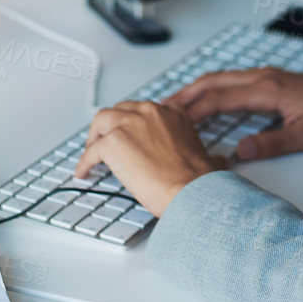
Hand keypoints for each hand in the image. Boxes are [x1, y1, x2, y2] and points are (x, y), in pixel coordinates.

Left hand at [73, 100, 228, 218]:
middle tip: (106, 143)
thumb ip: (209, 155)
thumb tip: (218, 163)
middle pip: (119, 111)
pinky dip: (84, 162)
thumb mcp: (209, 157)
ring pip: (101, 122)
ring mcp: (129, 124)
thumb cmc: (198, 180)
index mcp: (172, 112)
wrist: (191, 190)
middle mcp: (150, 111)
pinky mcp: (113, 142)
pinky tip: (84, 172)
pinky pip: (90, 151)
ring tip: (91, 154)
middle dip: (111, 127)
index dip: (132, 125)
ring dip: (94, 138)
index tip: (129, 136)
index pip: (143, 111)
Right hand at [165, 68, 302, 161]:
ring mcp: (266, 77)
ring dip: (197, 91)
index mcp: (267, 89)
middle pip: (213, 82)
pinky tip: (208, 103)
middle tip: (158, 110)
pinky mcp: (272, 82)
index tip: (169, 122)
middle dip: (184, 95)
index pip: (218, 99)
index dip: (191, 111)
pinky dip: (213, 91)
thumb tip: (239, 153)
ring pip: (221, 79)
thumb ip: (271, 144)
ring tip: (174, 106)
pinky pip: (233, 83)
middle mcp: (263, 78)